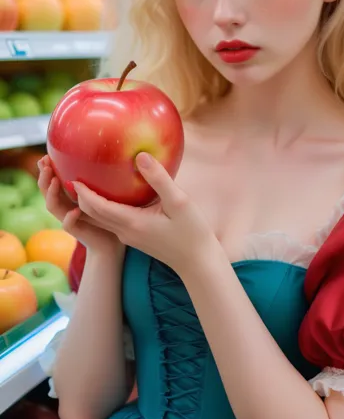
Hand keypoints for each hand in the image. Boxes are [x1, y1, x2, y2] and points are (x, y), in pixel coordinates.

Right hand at [37, 156, 122, 255]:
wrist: (112, 243)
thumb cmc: (111, 214)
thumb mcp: (105, 192)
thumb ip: (103, 178)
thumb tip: (117, 154)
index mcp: (70, 196)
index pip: (53, 180)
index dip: (47, 168)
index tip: (46, 154)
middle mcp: (66, 206)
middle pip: (47, 190)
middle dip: (44, 176)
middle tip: (45, 162)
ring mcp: (70, 219)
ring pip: (53, 206)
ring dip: (52, 193)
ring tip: (55, 180)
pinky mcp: (78, 231)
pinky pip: (69, 225)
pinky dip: (69, 218)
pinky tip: (76, 211)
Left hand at [71, 152, 219, 276]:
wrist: (198, 263)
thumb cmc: (192, 232)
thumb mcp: (179, 202)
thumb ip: (159, 179)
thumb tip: (140, 155)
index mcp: (132, 222)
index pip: (97, 206)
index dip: (83, 191)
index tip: (72, 173)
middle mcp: (125, 231)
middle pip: (92, 213)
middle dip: (79, 197)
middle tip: (70, 175)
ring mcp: (129, 237)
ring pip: (100, 219)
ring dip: (88, 204)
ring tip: (83, 185)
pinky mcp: (136, 238)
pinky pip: (111, 221)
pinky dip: (102, 209)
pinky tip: (109, 196)